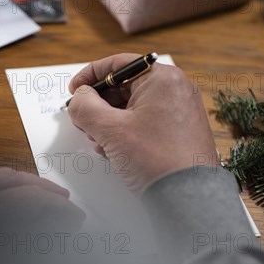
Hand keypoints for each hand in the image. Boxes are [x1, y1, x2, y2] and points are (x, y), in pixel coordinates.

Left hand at [0, 168, 85, 229]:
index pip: (29, 199)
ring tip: (45, 197)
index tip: (74, 218)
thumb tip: (57, 233)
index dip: (58, 208)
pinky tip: (13, 199)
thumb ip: (28, 247)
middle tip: (66, 205)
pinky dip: (4, 188)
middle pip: (15, 181)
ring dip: (26, 186)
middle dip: (46, 192)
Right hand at [67, 53, 218, 194]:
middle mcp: (176, 89)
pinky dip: (126, 131)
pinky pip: (146, 121)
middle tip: (83, 121)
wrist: (189, 199)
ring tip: (99, 141)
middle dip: (99, 105)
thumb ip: (86, 107)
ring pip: (133, 106)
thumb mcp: (110, 130)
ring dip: (109, 121)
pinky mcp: (181, 130)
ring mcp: (181, 109)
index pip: (118, 64)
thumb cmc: (157, 159)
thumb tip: (79, 98)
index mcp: (162, 78)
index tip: (74, 90)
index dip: (89, 76)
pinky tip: (114, 151)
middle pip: (124, 85)